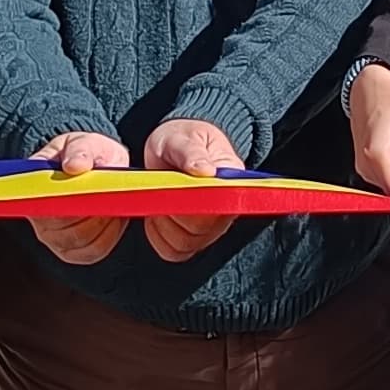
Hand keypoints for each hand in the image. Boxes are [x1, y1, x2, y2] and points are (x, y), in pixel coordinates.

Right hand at [29, 130, 134, 265]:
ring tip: (113, 202)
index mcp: (32, 189)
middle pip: (63, 229)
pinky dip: (110, 235)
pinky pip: (93, 251)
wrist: (98, 165)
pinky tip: (116, 217)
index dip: (67, 203)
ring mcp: (54, 237)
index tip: (89, 190)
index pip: (42, 205)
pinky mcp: (74, 250)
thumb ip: (80, 149)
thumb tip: (73, 166)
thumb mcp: (83, 142)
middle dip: (92, 212)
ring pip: (80, 241)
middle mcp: (38, 217)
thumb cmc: (86, 153)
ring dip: (103, 223)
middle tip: (110, 194)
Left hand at [138, 116, 246, 261]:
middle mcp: (228, 208)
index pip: (222, 205)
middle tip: (163, 188)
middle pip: (201, 230)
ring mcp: (211, 228)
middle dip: (174, 211)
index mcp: (233, 180)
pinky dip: (158, 236)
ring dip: (164, 224)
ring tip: (161, 198)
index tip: (177, 188)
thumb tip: (206, 172)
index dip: (196, 204)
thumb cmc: (180, 141)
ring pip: (186, 244)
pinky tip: (157, 214)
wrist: (173, 150)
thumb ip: (191, 152)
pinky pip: (173, 251)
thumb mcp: (181, 138)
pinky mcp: (193, 240)